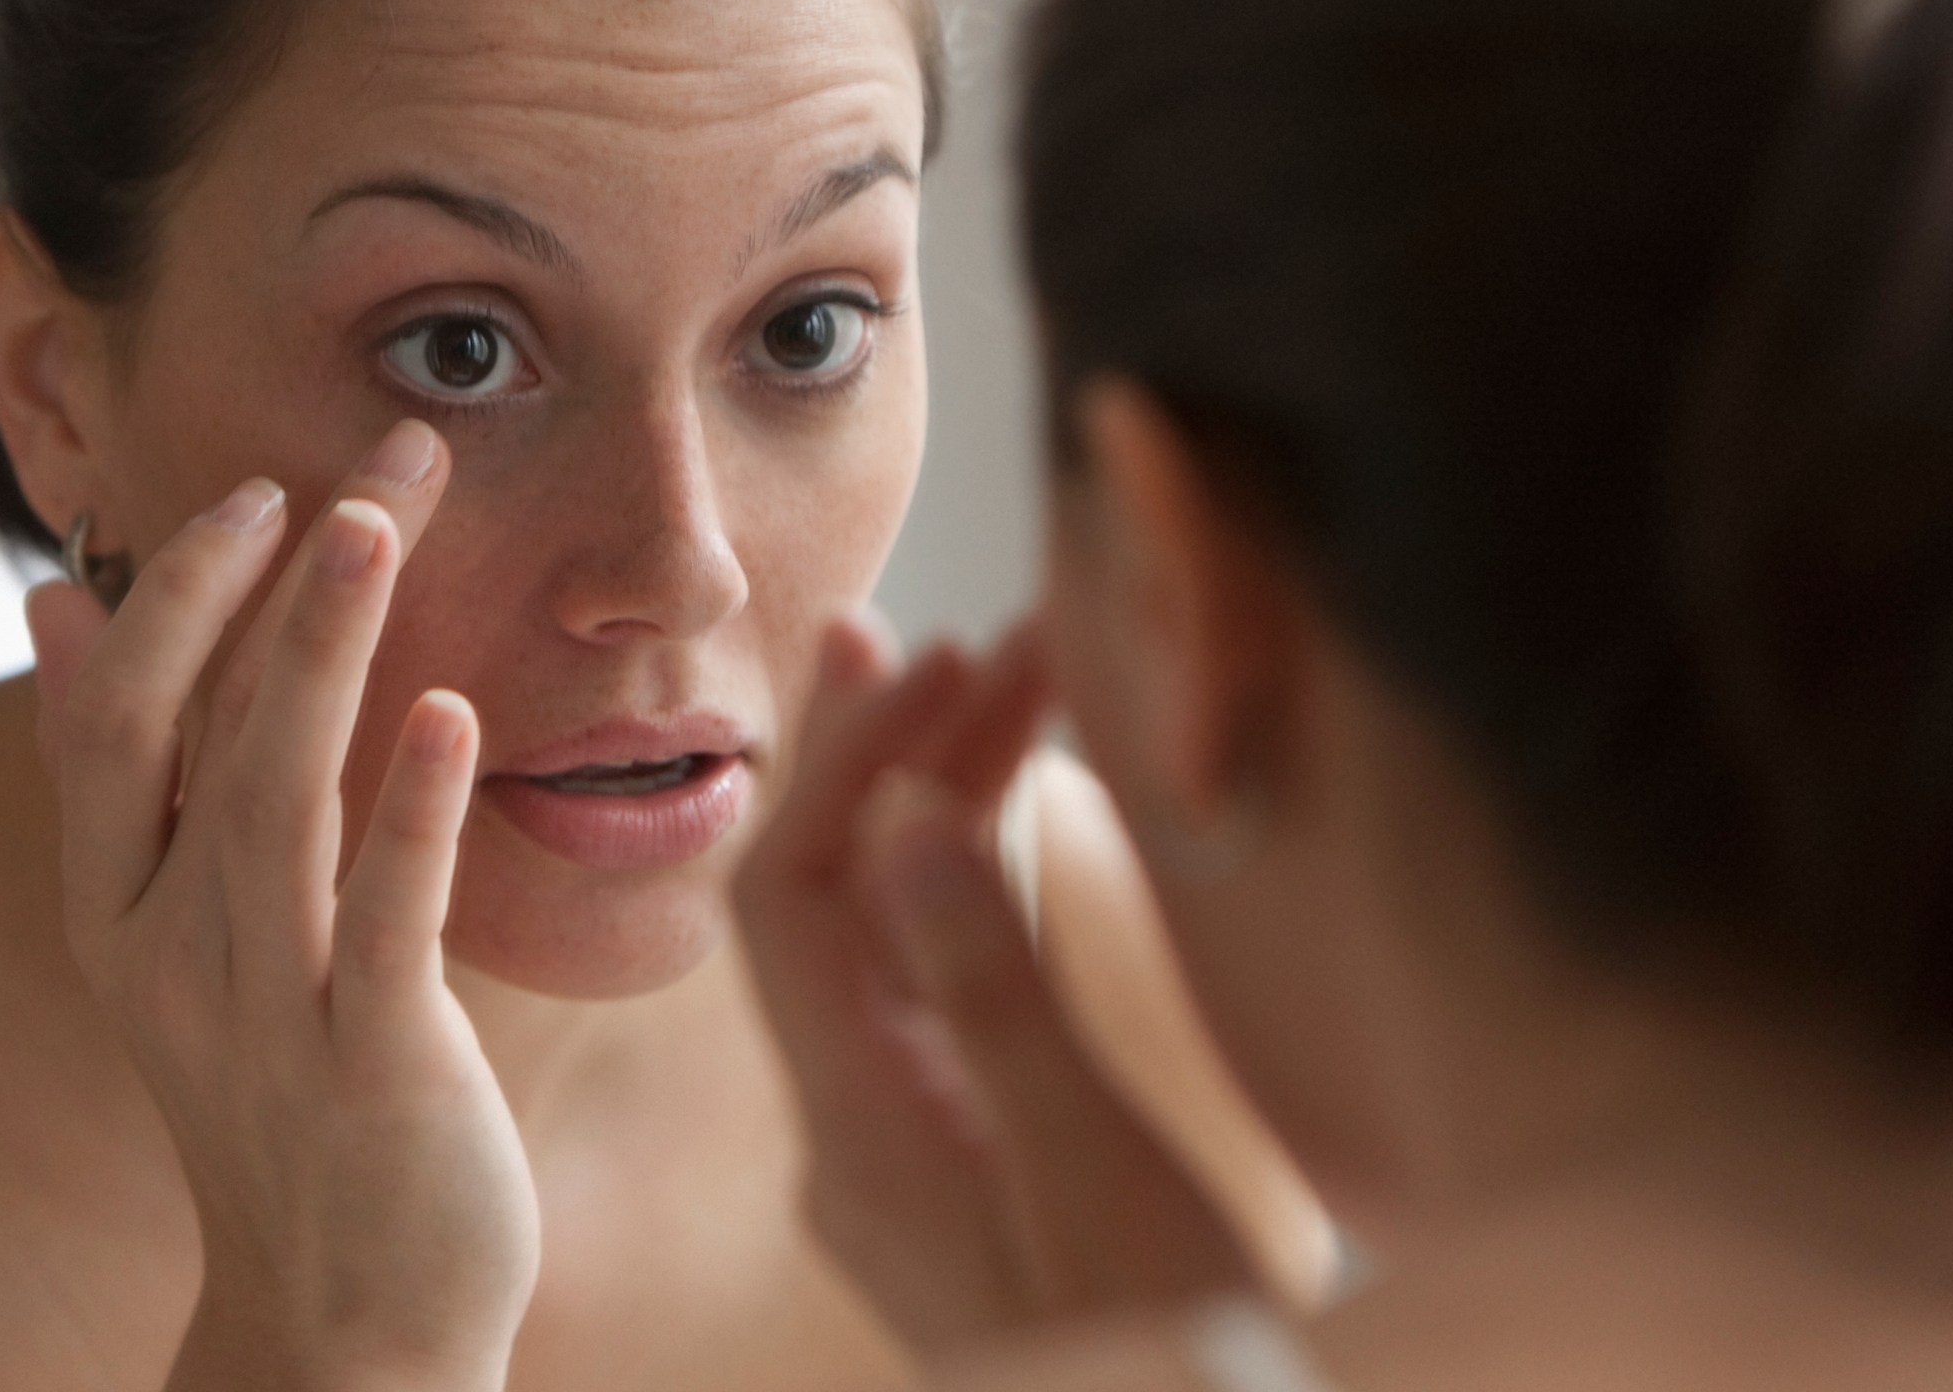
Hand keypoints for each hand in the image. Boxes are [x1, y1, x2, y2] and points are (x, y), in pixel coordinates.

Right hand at [25, 421, 538, 1391]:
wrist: (345, 1316)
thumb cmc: (278, 1092)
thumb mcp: (170, 935)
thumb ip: (124, 774)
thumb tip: (55, 604)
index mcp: (118, 911)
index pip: (115, 720)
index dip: (178, 595)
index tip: (260, 488)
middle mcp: (168, 952)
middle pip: (194, 732)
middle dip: (264, 582)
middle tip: (369, 459)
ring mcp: (264, 1011)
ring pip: (275, 802)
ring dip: (321, 651)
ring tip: (375, 523)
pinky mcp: (372, 1064)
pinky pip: (384, 924)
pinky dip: (413, 816)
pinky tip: (451, 718)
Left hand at [734, 616, 1251, 1358]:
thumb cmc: (1160, 1355)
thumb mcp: (1093, 1177)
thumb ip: (997, 999)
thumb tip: (908, 823)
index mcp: (865, 1133)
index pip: (792, 900)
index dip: (848, 761)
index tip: (936, 655)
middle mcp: (860, 1138)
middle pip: (838, 906)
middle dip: (903, 757)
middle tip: (980, 633)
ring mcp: (910, 1158)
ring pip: (897, 946)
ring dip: (950, 813)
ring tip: (1014, 683)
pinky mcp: (965, 1170)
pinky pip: (943, 998)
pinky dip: (985, 897)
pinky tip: (1030, 829)